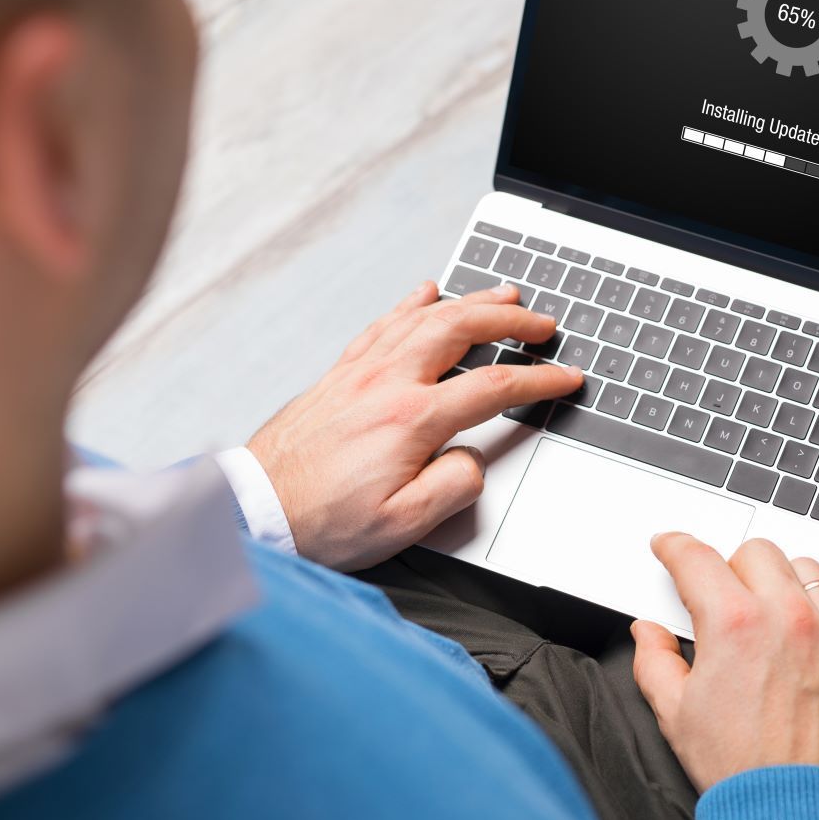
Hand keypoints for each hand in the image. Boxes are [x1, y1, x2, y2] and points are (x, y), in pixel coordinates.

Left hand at [248, 280, 581, 570]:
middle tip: (542, 323)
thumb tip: (474, 459)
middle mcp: (385, 384)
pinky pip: (382, 325)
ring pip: (424, 318)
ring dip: (469, 302)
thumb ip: (452, 487)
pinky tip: (424, 293)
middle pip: (461, 329)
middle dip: (510, 320)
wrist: (253, 510)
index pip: (493, 388)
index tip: (564, 377)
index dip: (538, 380)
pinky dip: (410, 304)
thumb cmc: (320, 522)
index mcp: (410, 420)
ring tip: (502, 296)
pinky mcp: (338, 376)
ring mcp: (359, 374)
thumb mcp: (402, 525)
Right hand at [630, 533, 818, 791]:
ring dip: (784, 582)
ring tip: (772, 611)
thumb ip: (655, 662)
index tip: (671, 547)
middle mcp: (785, 616)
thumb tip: (649, 635)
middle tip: (723, 597)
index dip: (675, 546)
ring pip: (807, 568)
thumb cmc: (742, 770)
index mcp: (733, 623)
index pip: (696, 558)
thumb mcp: (675, 714)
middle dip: (731, 567)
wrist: (795, 810)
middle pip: (755, 551)